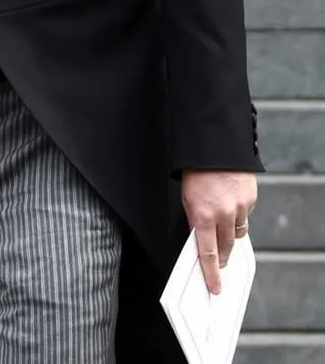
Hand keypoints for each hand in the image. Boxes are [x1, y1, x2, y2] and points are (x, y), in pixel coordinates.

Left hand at [181, 169, 257, 294]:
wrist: (214, 148)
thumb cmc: (194, 173)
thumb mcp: (186, 198)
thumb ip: (194, 220)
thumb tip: (200, 239)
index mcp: (202, 216)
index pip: (208, 253)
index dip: (211, 273)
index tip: (215, 287)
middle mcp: (223, 215)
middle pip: (226, 247)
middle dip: (223, 258)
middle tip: (221, 264)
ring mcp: (239, 208)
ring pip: (237, 233)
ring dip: (230, 236)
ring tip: (223, 230)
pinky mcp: (250, 200)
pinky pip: (245, 216)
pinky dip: (238, 216)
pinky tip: (230, 205)